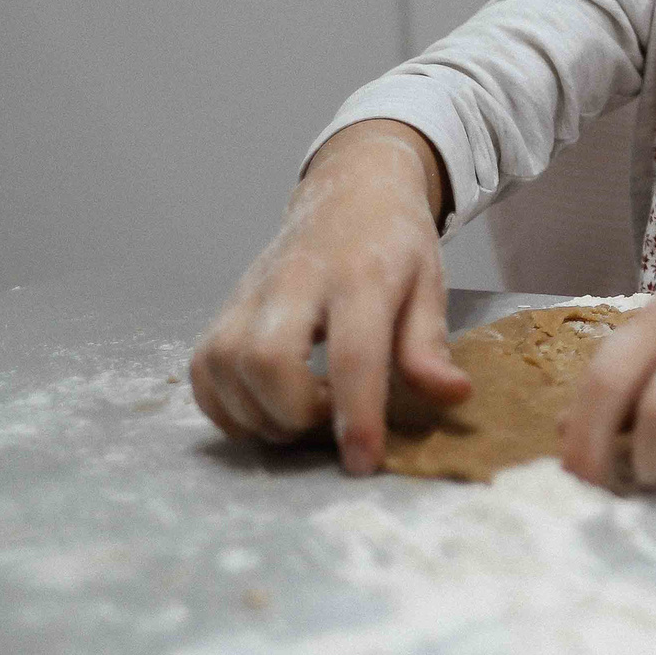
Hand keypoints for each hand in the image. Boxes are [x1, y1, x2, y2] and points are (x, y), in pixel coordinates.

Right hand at [189, 122, 470, 474]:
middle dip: (295, 414)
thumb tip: (453, 396)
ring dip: (262, 415)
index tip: (363, 463)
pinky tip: (266, 405)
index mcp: (360, 275)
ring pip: (225, 369)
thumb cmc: (395, 244)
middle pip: (268, 362)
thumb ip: (429, 346)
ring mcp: (250, 292)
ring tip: (305, 409)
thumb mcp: (429, 286)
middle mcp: (295, 281)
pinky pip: (202, 372)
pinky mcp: (223, 307)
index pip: (353, 355)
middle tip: (330, 416)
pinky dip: (227, 406)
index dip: (357, 416)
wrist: (350, 191)